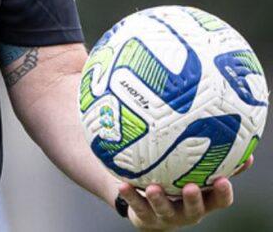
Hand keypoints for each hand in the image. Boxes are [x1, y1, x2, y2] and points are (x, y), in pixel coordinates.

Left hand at [119, 160, 251, 230]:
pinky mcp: (145, 217)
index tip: (223, 180)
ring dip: (159, 199)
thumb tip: (244, 150)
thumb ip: (218, 165)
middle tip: (190, 187)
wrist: (151, 212)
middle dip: (193, 200)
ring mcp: (166, 216)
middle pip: (194, 209)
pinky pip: (137, 206)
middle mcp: (187, 212)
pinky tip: (123, 185)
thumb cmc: (179, 187)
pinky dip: (130, 196)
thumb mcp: (199, 179)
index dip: (223, 193)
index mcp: (204, 202)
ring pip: (164, 210)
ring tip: (153, 188)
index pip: (219, 201)